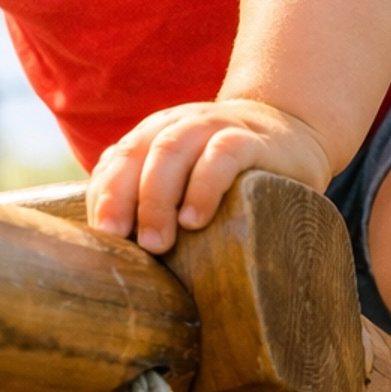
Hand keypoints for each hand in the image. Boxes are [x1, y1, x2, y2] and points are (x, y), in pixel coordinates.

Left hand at [87, 98, 332, 253]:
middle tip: (122, 245)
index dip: (102, 200)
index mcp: (152, 137)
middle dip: (122, 201)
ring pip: (172, 151)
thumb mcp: (186, 182)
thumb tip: (120, 265)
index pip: (114, 164)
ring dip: (157, 198)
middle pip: (135, 156)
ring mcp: (213, 126)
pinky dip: (203, 186)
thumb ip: (153, 205)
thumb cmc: (227, 174)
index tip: (99, 243)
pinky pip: (222, 154)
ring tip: (156, 244)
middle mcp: (176, 126)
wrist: (291, 132)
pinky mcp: (251, 140)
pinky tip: (195, 220)